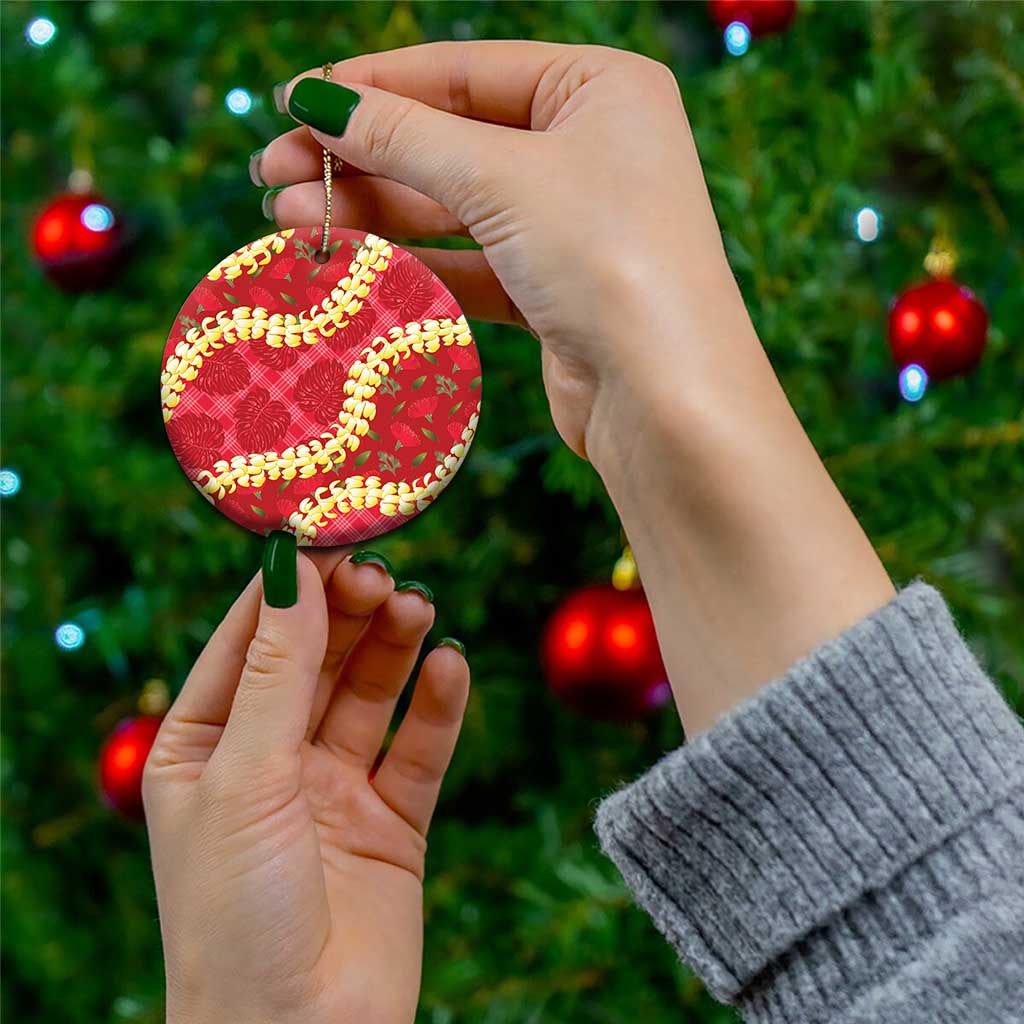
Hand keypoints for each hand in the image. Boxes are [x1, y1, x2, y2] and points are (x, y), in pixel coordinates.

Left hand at [144, 543, 468, 1023]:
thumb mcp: (245, 777)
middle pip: (316, 659)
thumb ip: (277, 672)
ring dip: (394, 646)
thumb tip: (292, 568)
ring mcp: (333, 790)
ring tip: (418, 608)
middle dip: (348, 612)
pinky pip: (419, 748)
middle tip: (383, 573)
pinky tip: (450, 666)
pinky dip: (438, 705)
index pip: (249, 641)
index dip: (288, 586)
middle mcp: (269, 761)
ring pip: (370, 694)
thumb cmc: (235, 916)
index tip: (329, 531)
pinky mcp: (392, 822)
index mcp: (205, 747)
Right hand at [257, 41, 892, 734]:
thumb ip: (404, 137)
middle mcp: (591, 149)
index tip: (293, 105)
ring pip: (454, 207)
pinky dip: (412, 262)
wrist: (667, 400)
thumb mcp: (500, 178)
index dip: (373, 87)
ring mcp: (573, 224)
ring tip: (290, 220)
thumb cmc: (609, 260)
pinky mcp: (554, 290)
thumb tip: (316, 101)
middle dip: (361, 159)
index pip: (464, 71)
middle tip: (273, 175)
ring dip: (373, 212)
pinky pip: (470, 262)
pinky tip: (349, 263)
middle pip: (451, 140)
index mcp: (600, 89)